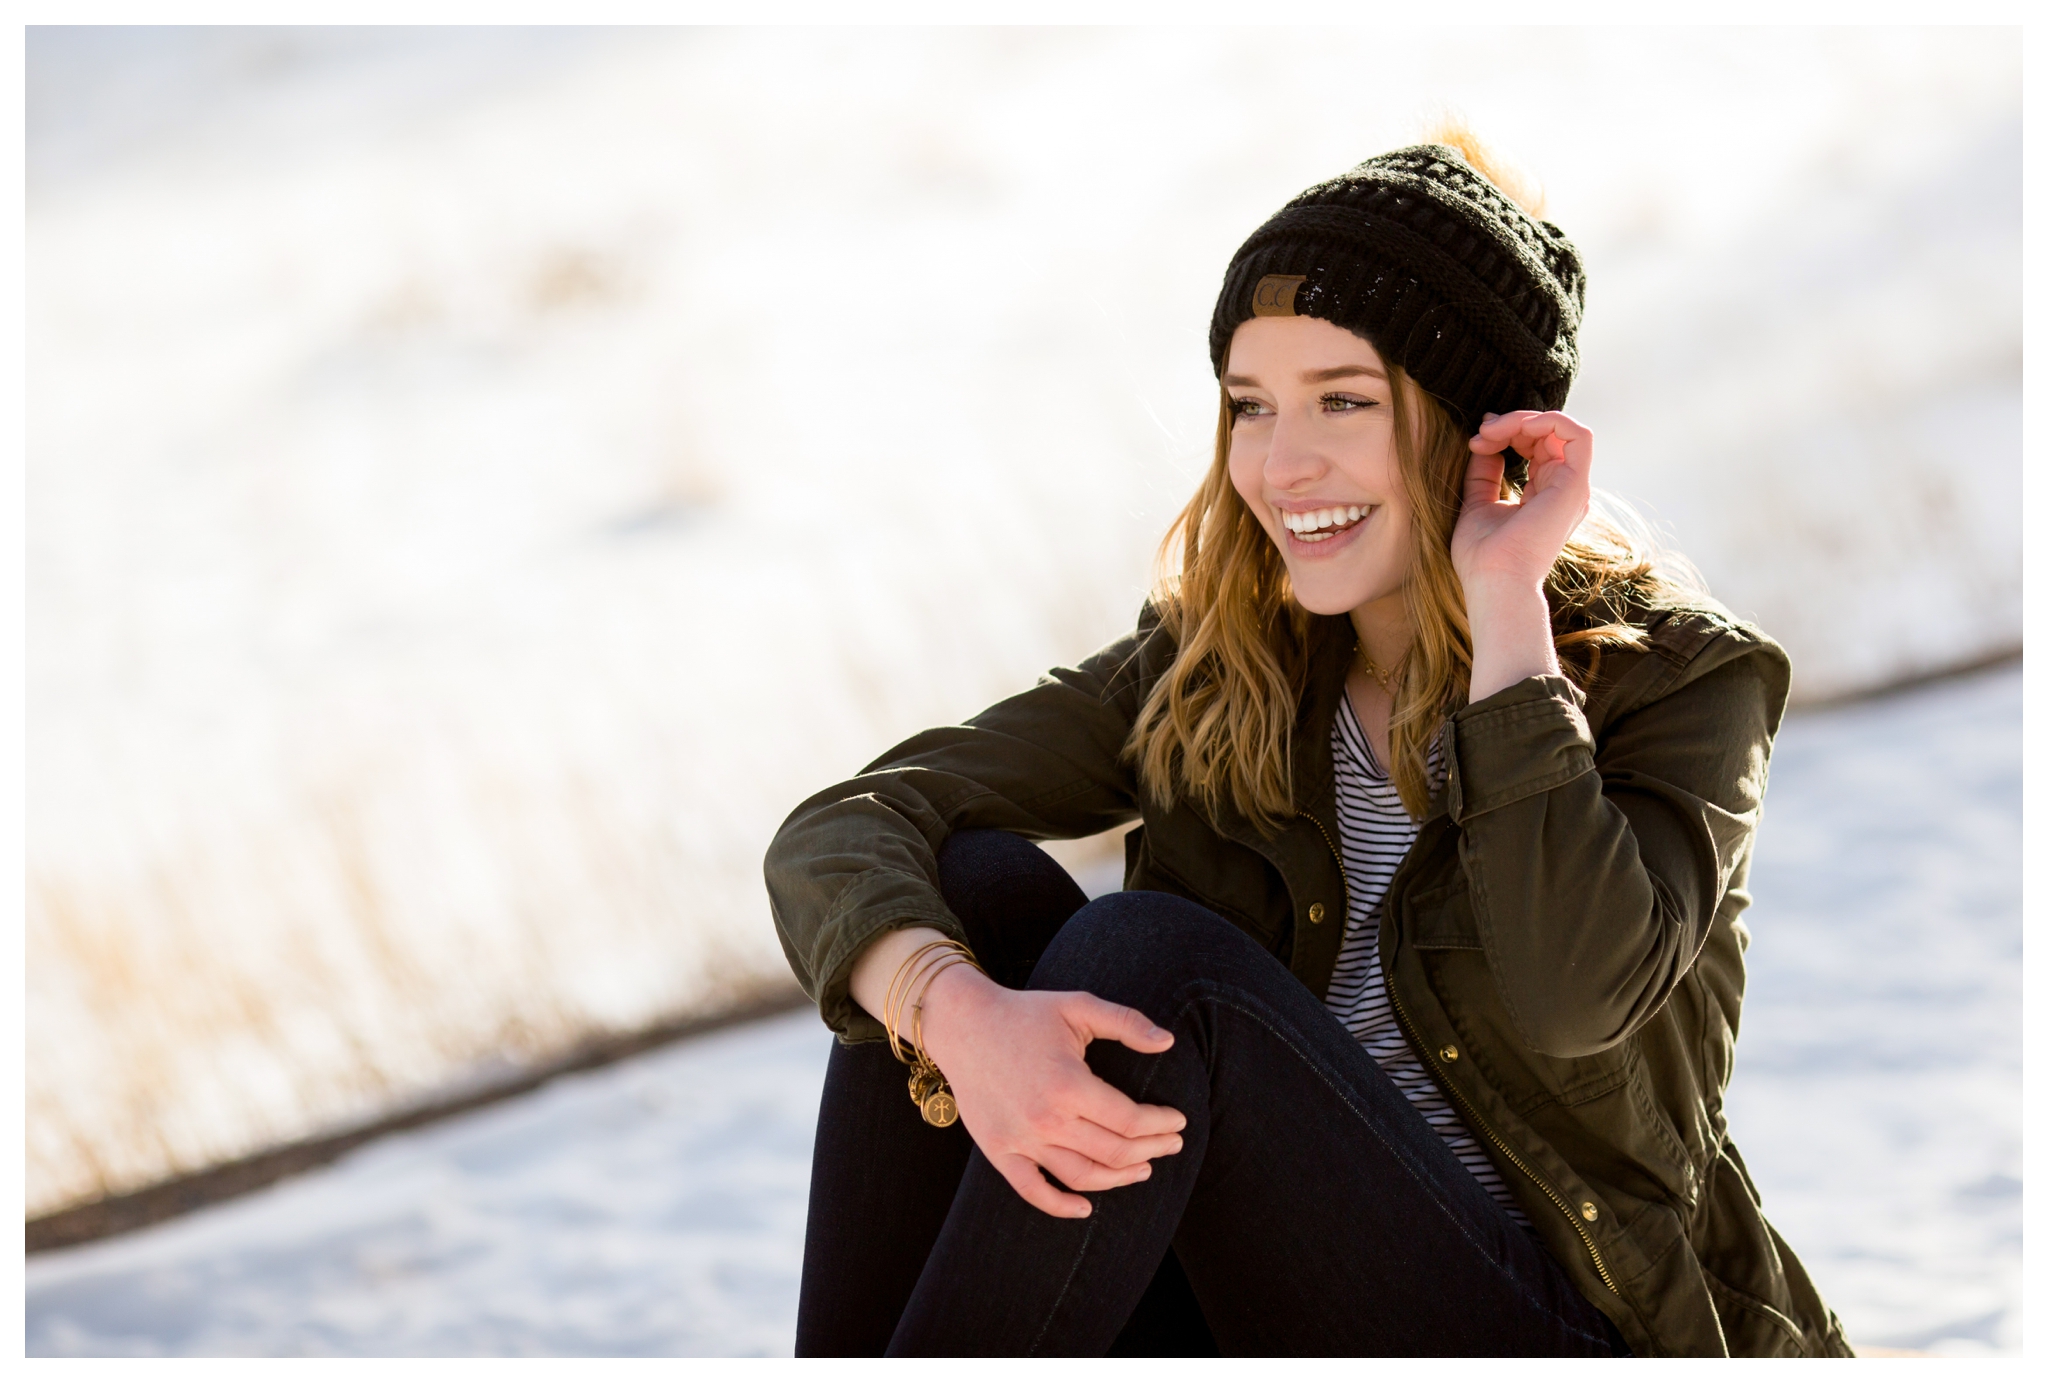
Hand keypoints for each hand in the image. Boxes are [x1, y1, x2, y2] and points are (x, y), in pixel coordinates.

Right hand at [917, 963, 1186, 1218]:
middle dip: (1152, 1150)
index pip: (1130, 1120)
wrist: (963, 1024)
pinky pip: (1033, 1191)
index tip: (1178, 1121)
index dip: (1162, 1124)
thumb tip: (1169, 1042)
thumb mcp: (1078, 1006)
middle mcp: (1046, 1118)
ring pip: (1082, 1177)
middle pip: (1114, 1152)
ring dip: (1120, 1178)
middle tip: (1171, 1144)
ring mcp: (1020, 1139)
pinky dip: (1061, 1206)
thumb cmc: (1025, 1014)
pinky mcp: (998, 1151)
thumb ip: (1127, 1022)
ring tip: (1143, 1168)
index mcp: (1069, 1083)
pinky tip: (1085, 1208)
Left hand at [1452, 410, 1592, 594]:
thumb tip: (1485, 442)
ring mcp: (1572, 488)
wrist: (1493, 582)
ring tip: (1489, 432)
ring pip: (1560, 429)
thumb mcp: (1478, 503)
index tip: (1475, 442)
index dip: (1508, 433)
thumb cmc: (1483, 557)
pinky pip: (1577, 434)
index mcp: (1547, 495)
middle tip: (1480, 434)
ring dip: (1522, 420)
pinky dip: (1546, 421)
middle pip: (1548, 435)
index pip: (1537, 446)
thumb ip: (1485, 473)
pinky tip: (1512, 429)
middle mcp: (1564, 490)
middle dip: (1512, 423)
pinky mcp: (1574, 485)